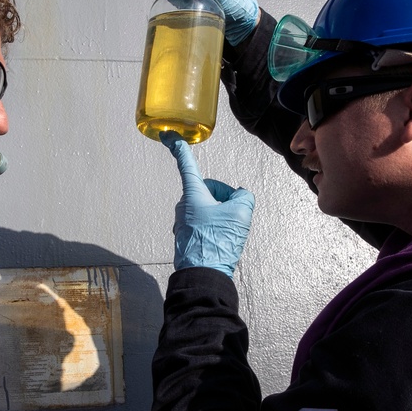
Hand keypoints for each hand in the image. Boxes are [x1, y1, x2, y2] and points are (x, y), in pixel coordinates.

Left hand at [161, 131, 254, 276]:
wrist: (204, 275)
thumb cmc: (218, 242)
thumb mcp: (241, 212)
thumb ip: (243, 197)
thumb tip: (239, 198)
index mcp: (193, 194)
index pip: (187, 165)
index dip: (179, 148)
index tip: (168, 135)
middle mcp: (184, 206)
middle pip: (209, 190)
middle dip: (224, 198)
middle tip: (233, 216)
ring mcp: (184, 222)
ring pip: (209, 208)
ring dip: (222, 215)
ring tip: (227, 234)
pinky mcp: (187, 236)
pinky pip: (206, 224)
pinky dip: (217, 228)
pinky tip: (222, 242)